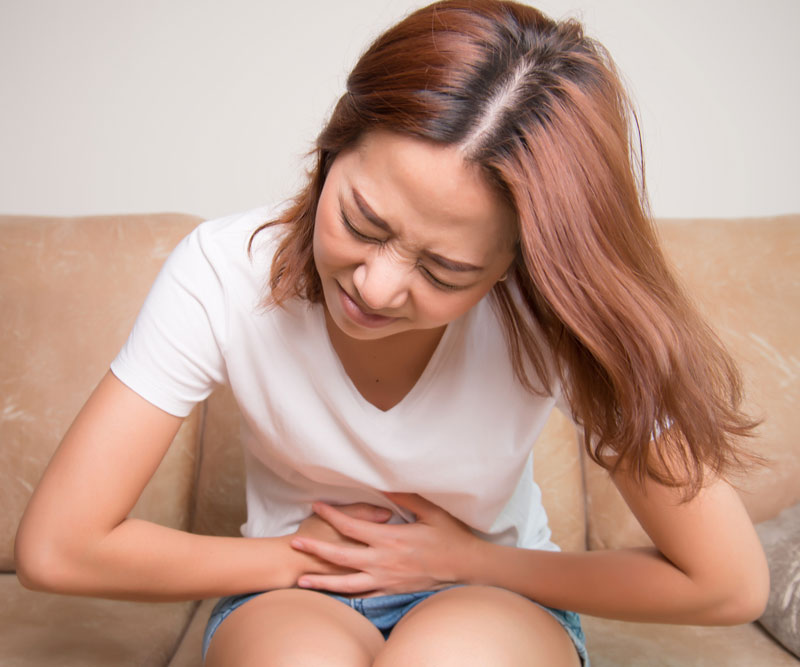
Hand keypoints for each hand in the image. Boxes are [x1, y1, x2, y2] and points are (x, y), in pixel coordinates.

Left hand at [290, 493, 480, 594]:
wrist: (466, 568)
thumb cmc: (450, 537)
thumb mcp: (430, 511)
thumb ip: (405, 497)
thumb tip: (382, 483)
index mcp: (390, 538)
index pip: (352, 527)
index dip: (332, 516)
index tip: (317, 506)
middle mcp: (383, 562)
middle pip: (341, 556)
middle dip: (316, 550)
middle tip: (295, 544)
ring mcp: (386, 580)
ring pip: (347, 583)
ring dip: (322, 581)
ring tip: (302, 581)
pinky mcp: (391, 592)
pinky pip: (364, 596)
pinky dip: (345, 596)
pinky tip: (332, 595)